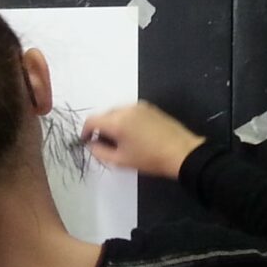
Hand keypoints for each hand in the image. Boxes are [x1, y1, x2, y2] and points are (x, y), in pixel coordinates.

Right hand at [80, 101, 204, 179]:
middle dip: (101, 128)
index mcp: (117, 121)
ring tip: (120, 141)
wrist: (181, 152)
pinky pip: (130, 112)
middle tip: (105, 145)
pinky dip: (126, 120)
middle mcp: (127, 108)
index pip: (92, 120)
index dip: (85, 132)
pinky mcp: (150, 108)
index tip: (86, 142)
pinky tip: (133, 134)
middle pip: (105, 115)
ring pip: (118, 113)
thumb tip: (91, 144)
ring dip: (114, 124)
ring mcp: (140, 106)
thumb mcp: (120, 160)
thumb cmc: (149, 159)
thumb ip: (99, 151)